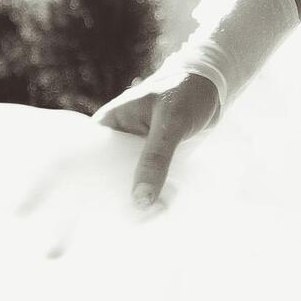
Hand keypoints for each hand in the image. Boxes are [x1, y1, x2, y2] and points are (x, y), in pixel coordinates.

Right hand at [91, 70, 219, 208]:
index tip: (102, 209)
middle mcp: (117, 138)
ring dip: (142, 196)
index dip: (91, 184)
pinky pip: (148, 178)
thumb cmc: (185, 92)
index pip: (89, 159)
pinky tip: (163, 204)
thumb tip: (139, 200)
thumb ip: (155, 159)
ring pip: (130, 180)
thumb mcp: (170, 123)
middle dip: (122, 196)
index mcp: (109, 123)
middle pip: (109, 175)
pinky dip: (155, 190)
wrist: (212, 86)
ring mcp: (134, 148)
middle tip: (139, 214)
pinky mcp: (151, 156)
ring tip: (154, 212)